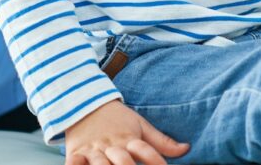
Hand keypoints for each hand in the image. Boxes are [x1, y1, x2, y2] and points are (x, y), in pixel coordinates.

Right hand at [65, 99, 189, 164]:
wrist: (86, 103)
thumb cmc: (117, 119)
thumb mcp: (140, 126)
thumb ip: (161, 141)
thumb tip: (186, 149)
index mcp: (129, 138)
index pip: (146, 150)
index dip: (156, 161)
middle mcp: (112, 145)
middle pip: (123, 159)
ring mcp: (93, 149)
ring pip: (99, 163)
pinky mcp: (76, 152)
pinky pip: (74, 162)